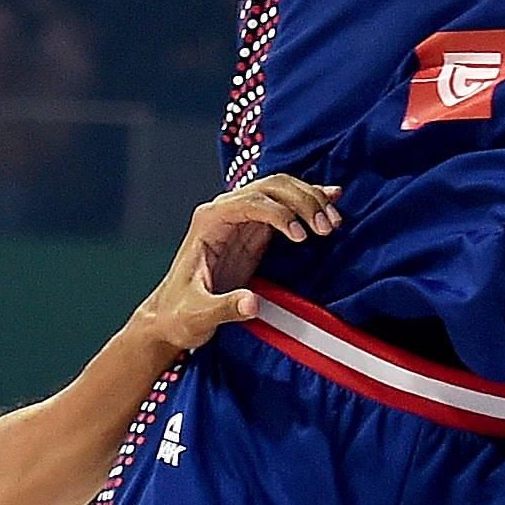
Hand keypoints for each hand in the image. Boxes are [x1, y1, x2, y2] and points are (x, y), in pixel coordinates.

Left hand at [128, 174, 341, 356]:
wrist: (170, 317)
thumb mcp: (198, 314)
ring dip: (310, 200)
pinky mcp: (254, 232)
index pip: (250, 201)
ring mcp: (241, 219)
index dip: (280, 213)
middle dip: (303, 201)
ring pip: (281, 191)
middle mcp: (225, 212)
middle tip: (327, 228)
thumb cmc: (178, 313)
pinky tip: (331, 197)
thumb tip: (252, 304)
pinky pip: (285, 206)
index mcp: (209, 222)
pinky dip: (309, 201)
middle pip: (271, 187)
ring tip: (333, 222)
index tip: (301, 236)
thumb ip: (224, 308)